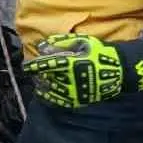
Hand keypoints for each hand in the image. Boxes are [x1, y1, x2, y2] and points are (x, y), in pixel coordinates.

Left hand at [23, 34, 142, 108]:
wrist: (117, 70)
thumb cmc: (97, 52)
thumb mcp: (80, 41)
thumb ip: (60, 42)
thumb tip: (42, 45)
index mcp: (70, 62)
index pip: (46, 65)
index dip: (34, 66)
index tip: (26, 67)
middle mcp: (70, 78)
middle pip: (47, 78)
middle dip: (39, 76)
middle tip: (35, 75)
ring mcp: (75, 90)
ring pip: (52, 90)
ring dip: (43, 87)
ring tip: (38, 84)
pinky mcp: (79, 99)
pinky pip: (60, 101)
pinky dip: (50, 98)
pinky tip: (45, 95)